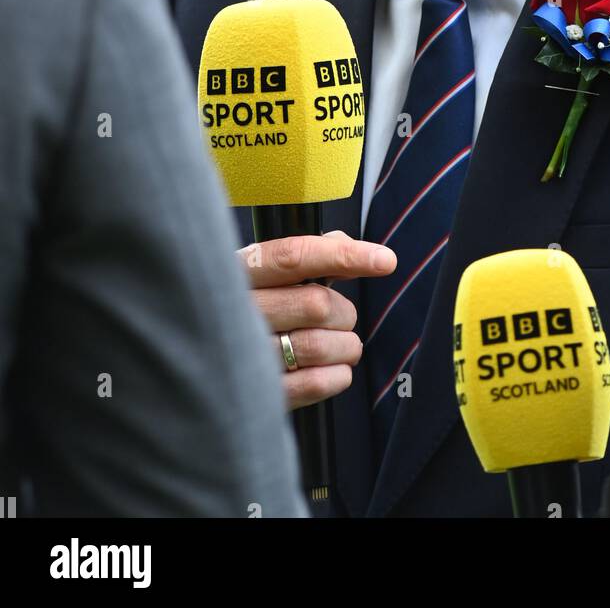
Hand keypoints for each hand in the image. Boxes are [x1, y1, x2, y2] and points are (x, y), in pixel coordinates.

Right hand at [239, 230, 396, 409]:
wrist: (198, 362)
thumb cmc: (248, 305)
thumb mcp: (263, 273)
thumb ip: (305, 255)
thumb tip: (345, 242)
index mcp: (238, 271)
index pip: (294, 256)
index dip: (344, 255)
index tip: (385, 260)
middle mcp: (234, 311)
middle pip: (316, 304)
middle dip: (344, 313)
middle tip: (342, 318)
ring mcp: (241, 355)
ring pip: (318, 346)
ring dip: (346, 346)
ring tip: (341, 345)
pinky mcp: (257, 394)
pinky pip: (314, 384)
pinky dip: (337, 376)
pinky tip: (332, 369)